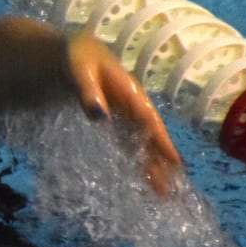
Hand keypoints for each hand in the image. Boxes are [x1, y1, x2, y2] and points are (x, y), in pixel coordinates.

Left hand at [64, 31, 182, 195]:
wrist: (70, 55)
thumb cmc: (76, 59)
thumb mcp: (78, 71)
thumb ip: (88, 92)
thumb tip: (99, 117)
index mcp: (129, 90)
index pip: (148, 118)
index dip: (161, 140)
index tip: (175, 163)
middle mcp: (132, 104)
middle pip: (148, 135)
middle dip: (159, 161)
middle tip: (169, 189)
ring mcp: (124, 114)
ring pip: (140, 142)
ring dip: (150, 164)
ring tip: (160, 191)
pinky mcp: (115, 121)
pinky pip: (128, 142)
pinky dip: (134, 158)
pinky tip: (141, 177)